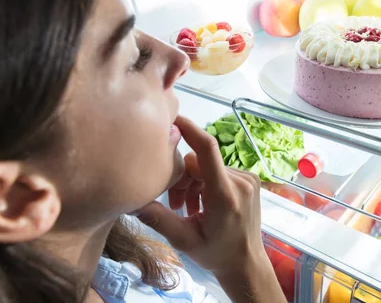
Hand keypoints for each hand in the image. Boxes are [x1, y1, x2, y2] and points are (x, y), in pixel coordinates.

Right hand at [136, 116, 265, 273]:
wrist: (246, 262)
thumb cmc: (216, 254)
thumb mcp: (184, 241)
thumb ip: (159, 219)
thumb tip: (131, 203)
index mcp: (224, 195)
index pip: (206, 149)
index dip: (189, 129)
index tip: (172, 118)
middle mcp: (240, 181)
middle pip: (199, 162)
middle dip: (182, 179)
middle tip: (174, 205)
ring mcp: (247, 178)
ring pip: (207, 166)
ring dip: (193, 183)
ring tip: (188, 209)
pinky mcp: (249, 179)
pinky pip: (218, 170)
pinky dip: (205, 183)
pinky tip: (202, 204)